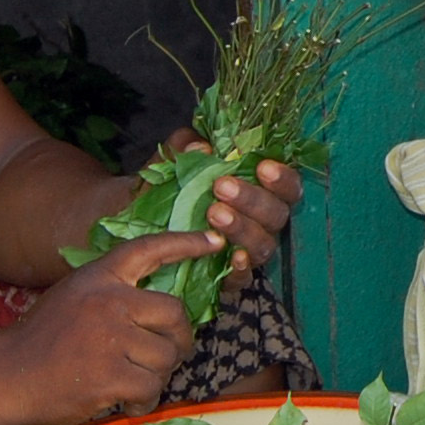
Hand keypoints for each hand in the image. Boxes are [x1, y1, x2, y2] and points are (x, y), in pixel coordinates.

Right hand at [0, 229, 210, 424]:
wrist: (3, 375)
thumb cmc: (41, 340)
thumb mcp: (74, 297)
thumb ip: (112, 295)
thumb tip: (162, 311)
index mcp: (100, 278)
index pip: (149, 250)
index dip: (185, 243)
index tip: (213, 242)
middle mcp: (109, 302)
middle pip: (175, 315)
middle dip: (180, 340)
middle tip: (168, 354)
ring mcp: (110, 339)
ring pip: (166, 357)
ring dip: (157, 375)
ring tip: (133, 382)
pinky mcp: (109, 376)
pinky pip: (151, 388)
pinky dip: (144, 401)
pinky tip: (126, 401)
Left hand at [161, 131, 304, 291]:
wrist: (136, 228)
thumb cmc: (166, 190)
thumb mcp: (171, 162)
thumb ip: (184, 146)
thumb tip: (201, 148)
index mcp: (257, 191)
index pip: (287, 186)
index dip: (283, 178)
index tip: (262, 166)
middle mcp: (259, 222)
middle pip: (277, 214)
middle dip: (253, 199)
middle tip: (222, 186)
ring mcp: (247, 252)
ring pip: (264, 244)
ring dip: (243, 227)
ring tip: (214, 213)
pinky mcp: (229, 278)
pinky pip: (245, 277)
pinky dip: (241, 267)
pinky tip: (233, 256)